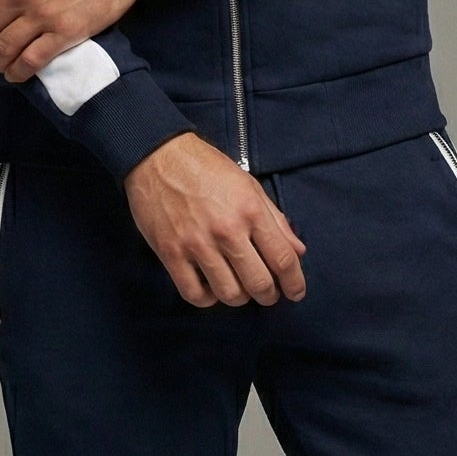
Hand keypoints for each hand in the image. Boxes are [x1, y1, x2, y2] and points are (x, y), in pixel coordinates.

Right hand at [124, 133, 306, 307]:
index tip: (295, 292)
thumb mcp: (249, 185)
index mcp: (250, 211)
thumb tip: (298, 251)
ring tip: (239, 287)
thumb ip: (276, 220)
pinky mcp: (171, 253)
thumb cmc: (206, 168)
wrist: (158, 157)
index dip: (294, 283)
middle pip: (259, 283)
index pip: (283, 259)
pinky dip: (208, 298)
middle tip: (268, 293)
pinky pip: (194, 294)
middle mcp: (226, 230)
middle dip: (269, 295)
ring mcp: (197, 244)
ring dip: (240, 298)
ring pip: (229, 294)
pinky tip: (211, 287)